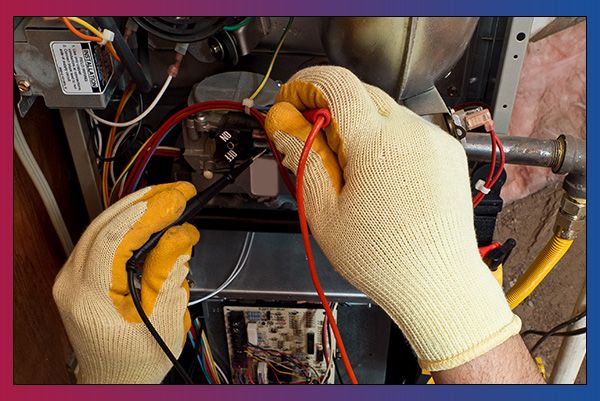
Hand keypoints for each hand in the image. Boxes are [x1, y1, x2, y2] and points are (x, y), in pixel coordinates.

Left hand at [53, 182, 199, 382]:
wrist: (117, 378)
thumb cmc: (136, 359)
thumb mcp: (162, 317)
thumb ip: (169, 271)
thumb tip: (181, 234)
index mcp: (88, 296)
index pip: (115, 237)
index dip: (149, 213)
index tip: (177, 199)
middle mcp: (72, 282)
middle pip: (105, 224)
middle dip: (145, 202)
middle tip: (178, 192)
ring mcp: (72, 277)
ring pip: (102, 226)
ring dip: (137, 209)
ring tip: (169, 198)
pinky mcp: (81, 274)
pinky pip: (102, 237)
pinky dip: (128, 223)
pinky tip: (150, 216)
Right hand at [265, 66, 520, 370]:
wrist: (438, 284)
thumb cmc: (384, 259)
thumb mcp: (325, 211)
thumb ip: (302, 157)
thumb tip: (284, 124)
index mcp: (377, 143)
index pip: (336, 83)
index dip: (307, 83)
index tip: (294, 99)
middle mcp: (412, 132)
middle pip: (361, 93)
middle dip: (331, 108)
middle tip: (314, 142)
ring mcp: (434, 141)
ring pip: (386, 111)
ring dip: (360, 127)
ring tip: (350, 171)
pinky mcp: (448, 153)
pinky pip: (409, 130)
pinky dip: (387, 140)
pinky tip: (379, 176)